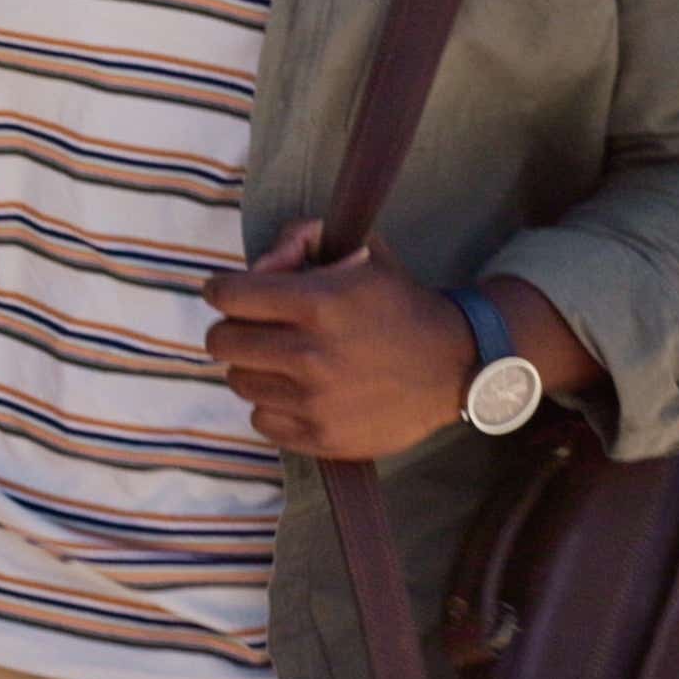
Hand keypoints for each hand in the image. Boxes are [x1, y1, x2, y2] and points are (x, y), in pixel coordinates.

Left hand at [201, 221, 476, 460]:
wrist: (458, 365)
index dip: (224, 291)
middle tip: (260, 329)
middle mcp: (310, 355)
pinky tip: (300, 393)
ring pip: (237, 380)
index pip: (226, 296)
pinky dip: (273, 406)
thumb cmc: (399, 304)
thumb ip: (299, 240)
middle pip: (221, 341)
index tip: (234, 295)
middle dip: (235, 329)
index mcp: (317, 304)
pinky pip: (260, 420)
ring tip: (286, 361)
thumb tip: (258, 266)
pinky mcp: (322, 438)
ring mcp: (315, 402)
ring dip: (255, 368)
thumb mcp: (361, 253)